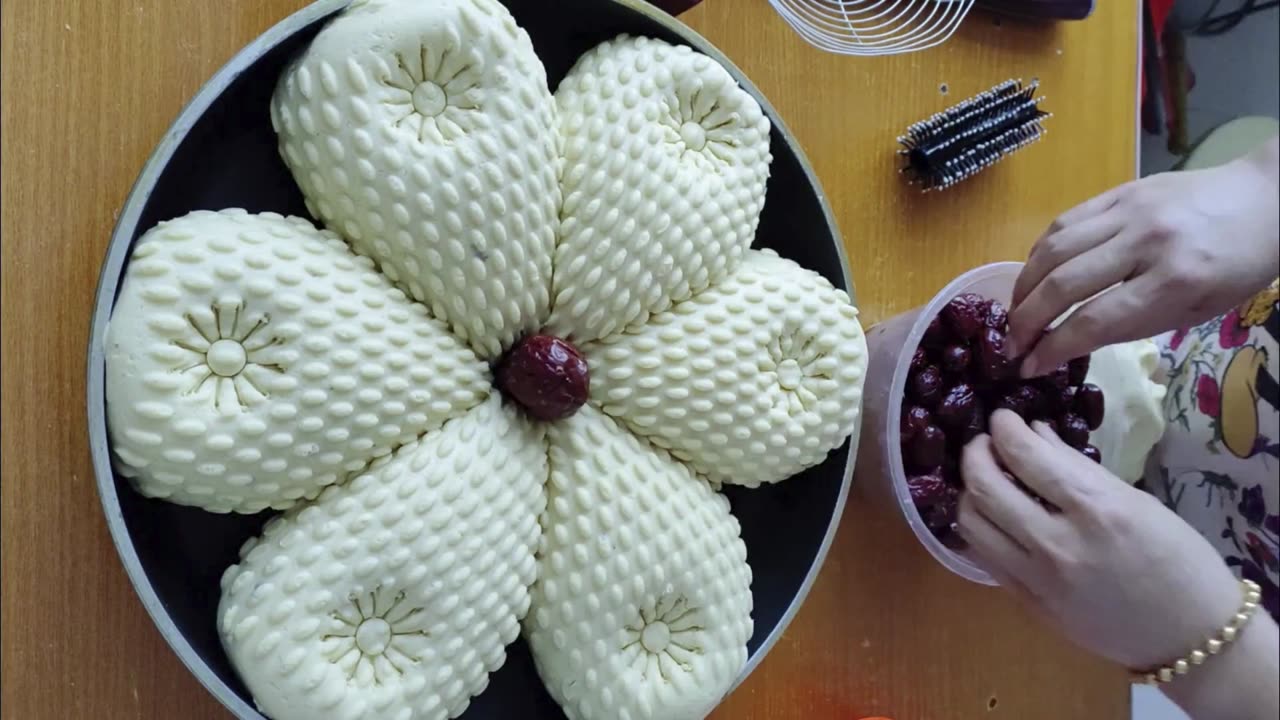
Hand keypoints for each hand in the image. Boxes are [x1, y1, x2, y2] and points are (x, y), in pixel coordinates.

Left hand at [958, 411, 1278, 719]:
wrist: (1192, 637)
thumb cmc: (1179, 560)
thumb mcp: (1137, 501)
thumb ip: (1078, 468)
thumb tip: (1035, 434)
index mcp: (1097, 510)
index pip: (1027, 457)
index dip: (1004, 429)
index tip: (1002, 418)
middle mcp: (1059, 544)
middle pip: (985, 488)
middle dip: (974, 454)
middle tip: (984, 444)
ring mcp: (1039, 579)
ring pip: (972, 524)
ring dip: (969, 493)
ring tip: (984, 480)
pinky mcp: (1029, 605)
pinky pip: (985, 558)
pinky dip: (980, 529)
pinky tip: (991, 516)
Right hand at [1007, 138, 1279, 376]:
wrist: (1265, 201)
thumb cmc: (1236, 268)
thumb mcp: (1194, 311)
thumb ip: (1132, 324)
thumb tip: (1070, 341)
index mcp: (1175, 281)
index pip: (1094, 321)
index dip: (1052, 348)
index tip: (1028, 367)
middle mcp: (1146, 243)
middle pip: (1063, 285)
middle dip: (1027, 322)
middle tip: (1011, 346)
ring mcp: (1129, 211)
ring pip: (1053, 250)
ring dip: (1023, 287)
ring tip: (1014, 313)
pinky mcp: (1119, 191)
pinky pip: (1063, 222)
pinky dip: (1038, 253)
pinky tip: (1032, 274)